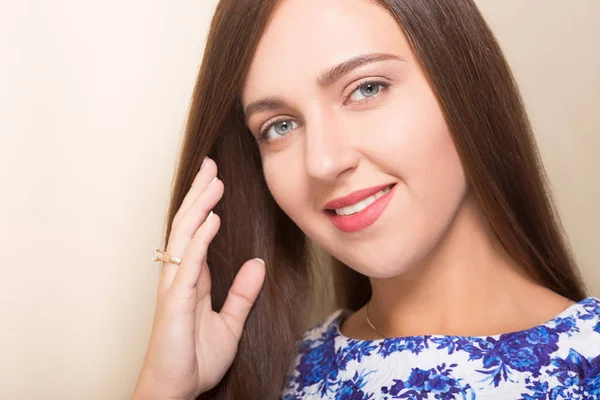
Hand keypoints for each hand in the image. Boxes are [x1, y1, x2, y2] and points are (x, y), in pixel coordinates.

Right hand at [132, 157, 266, 399]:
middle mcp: (180, 275)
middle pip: (189, 225)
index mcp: (193, 278)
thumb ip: (242, 293)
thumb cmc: (195, 358)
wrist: (177, 388)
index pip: (198, 232)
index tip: (216, 181)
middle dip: (200, 194)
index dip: (206, 206)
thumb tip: (257, 265)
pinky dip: (200, 239)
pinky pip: (189, 263)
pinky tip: (212, 219)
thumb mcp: (230, 322)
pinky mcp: (175, 300)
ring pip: (185, 235)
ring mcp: (175, 285)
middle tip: (211, 165)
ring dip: (200, 206)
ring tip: (213, 179)